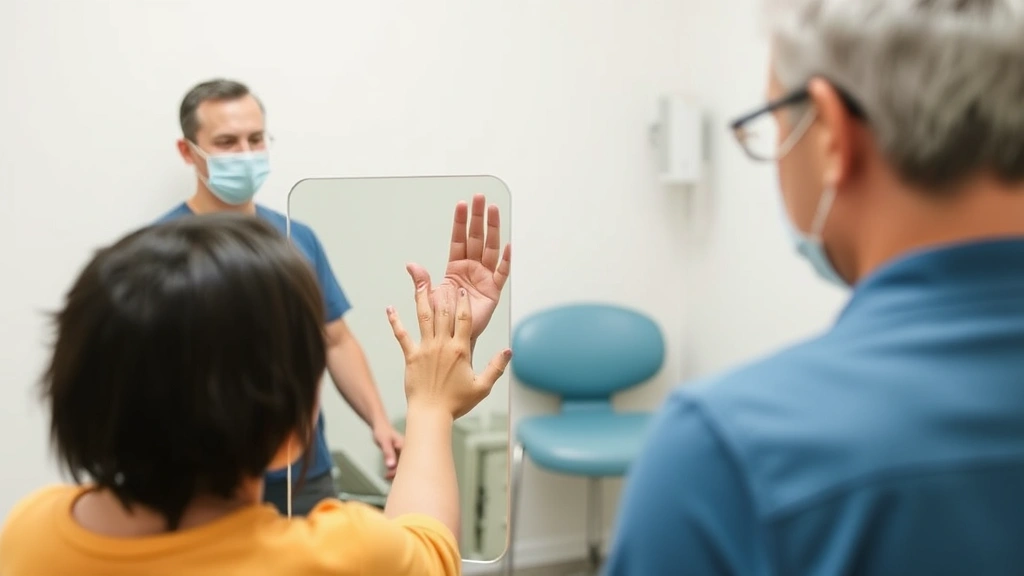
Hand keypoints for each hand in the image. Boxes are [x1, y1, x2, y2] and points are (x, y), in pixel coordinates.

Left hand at [372, 422, 404, 480]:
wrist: (380, 425)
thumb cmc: (382, 431)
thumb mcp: (384, 442)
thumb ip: (388, 453)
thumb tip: (391, 466)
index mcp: (407, 447)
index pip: (408, 463)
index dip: (399, 471)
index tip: (388, 475)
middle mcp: (408, 450)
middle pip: (407, 466)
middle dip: (399, 474)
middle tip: (387, 477)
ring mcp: (404, 452)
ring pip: (403, 466)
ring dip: (396, 472)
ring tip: (386, 476)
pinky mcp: (400, 454)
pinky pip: (399, 464)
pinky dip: (394, 470)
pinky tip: (387, 474)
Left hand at [387, 269, 511, 419]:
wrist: (430, 414)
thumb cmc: (456, 403)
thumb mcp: (482, 386)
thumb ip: (496, 367)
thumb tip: (509, 351)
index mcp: (460, 350)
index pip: (464, 320)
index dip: (464, 303)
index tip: (463, 290)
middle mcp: (442, 345)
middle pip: (444, 313)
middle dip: (446, 294)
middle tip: (445, 279)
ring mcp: (425, 349)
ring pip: (424, 318)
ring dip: (421, 298)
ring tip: (419, 283)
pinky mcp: (411, 356)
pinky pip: (402, 335)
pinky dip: (395, 321)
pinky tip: (390, 308)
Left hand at [406, 194, 510, 342]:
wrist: (452, 340)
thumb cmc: (443, 320)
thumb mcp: (430, 298)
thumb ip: (423, 282)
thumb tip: (411, 265)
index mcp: (456, 268)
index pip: (459, 239)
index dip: (460, 222)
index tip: (462, 204)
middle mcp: (472, 269)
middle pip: (477, 238)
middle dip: (478, 218)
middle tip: (480, 198)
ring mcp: (484, 278)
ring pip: (490, 249)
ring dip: (492, 229)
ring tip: (493, 210)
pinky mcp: (493, 291)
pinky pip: (501, 273)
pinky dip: (505, 261)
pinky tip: (507, 246)